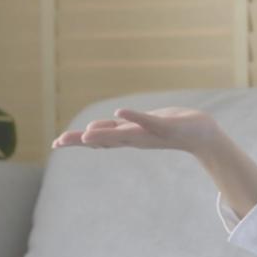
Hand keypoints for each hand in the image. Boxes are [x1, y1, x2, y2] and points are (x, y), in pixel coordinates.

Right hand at [50, 107, 220, 155]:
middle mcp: (134, 137)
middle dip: (82, 140)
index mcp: (127, 137)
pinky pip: (148, 121)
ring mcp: (149, 132)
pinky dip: (133, 117)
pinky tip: (119, 113)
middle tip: (59, 143)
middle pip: (104, 139)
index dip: (76, 141)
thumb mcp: (136, 129)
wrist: (201, 134)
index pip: (97, 139)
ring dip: (104, 134)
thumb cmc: (168, 129)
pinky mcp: (166, 126)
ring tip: (85, 134)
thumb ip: (114, 131)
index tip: (56, 144)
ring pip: (122, 134)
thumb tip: (88, 133)